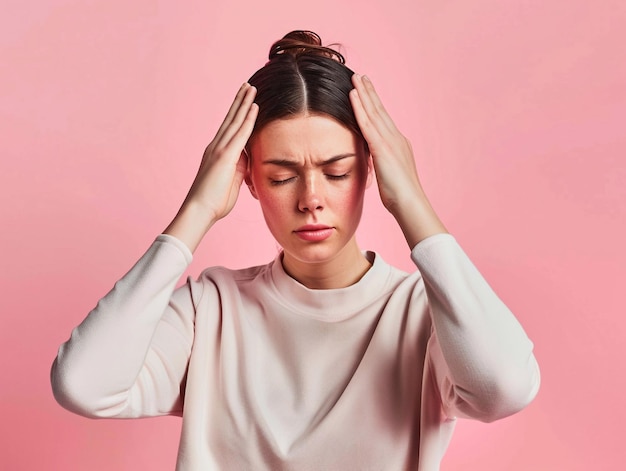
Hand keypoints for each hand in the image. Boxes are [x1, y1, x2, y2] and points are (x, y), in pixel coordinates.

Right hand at [164, 83, 257, 251]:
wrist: (199, 211)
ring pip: (235, 121)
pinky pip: (240, 133)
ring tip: (251, 88)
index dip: (238, 113)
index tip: (245, 100)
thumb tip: (247, 158)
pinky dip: (248, 119)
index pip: (229, 129)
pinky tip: (254, 107)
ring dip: (244, 103)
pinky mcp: (225, 156)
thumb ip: (239, 167)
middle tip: (247, 85)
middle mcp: (215, 146)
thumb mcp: (232, 181)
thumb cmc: (214, 202)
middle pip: (230, 119)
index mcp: (217, 153)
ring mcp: (219, 150)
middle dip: (240, 101)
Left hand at [350, 74, 446, 246]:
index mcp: (398, 144)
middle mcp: (395, 138)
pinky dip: (360, 108)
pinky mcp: (382, 148)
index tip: (367, 91)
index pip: (383, 120)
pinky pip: (368, 124)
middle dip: (369, 92)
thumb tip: (374, 162)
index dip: (374, 104)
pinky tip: (353, 96)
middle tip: (361, 76)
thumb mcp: (389, 175)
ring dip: (363, 94)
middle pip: (380, 110)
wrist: (410, 203)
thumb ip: (381, 164)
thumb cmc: (400, 197)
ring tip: (356, 78)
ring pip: (374, 112)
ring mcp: (389, 141)